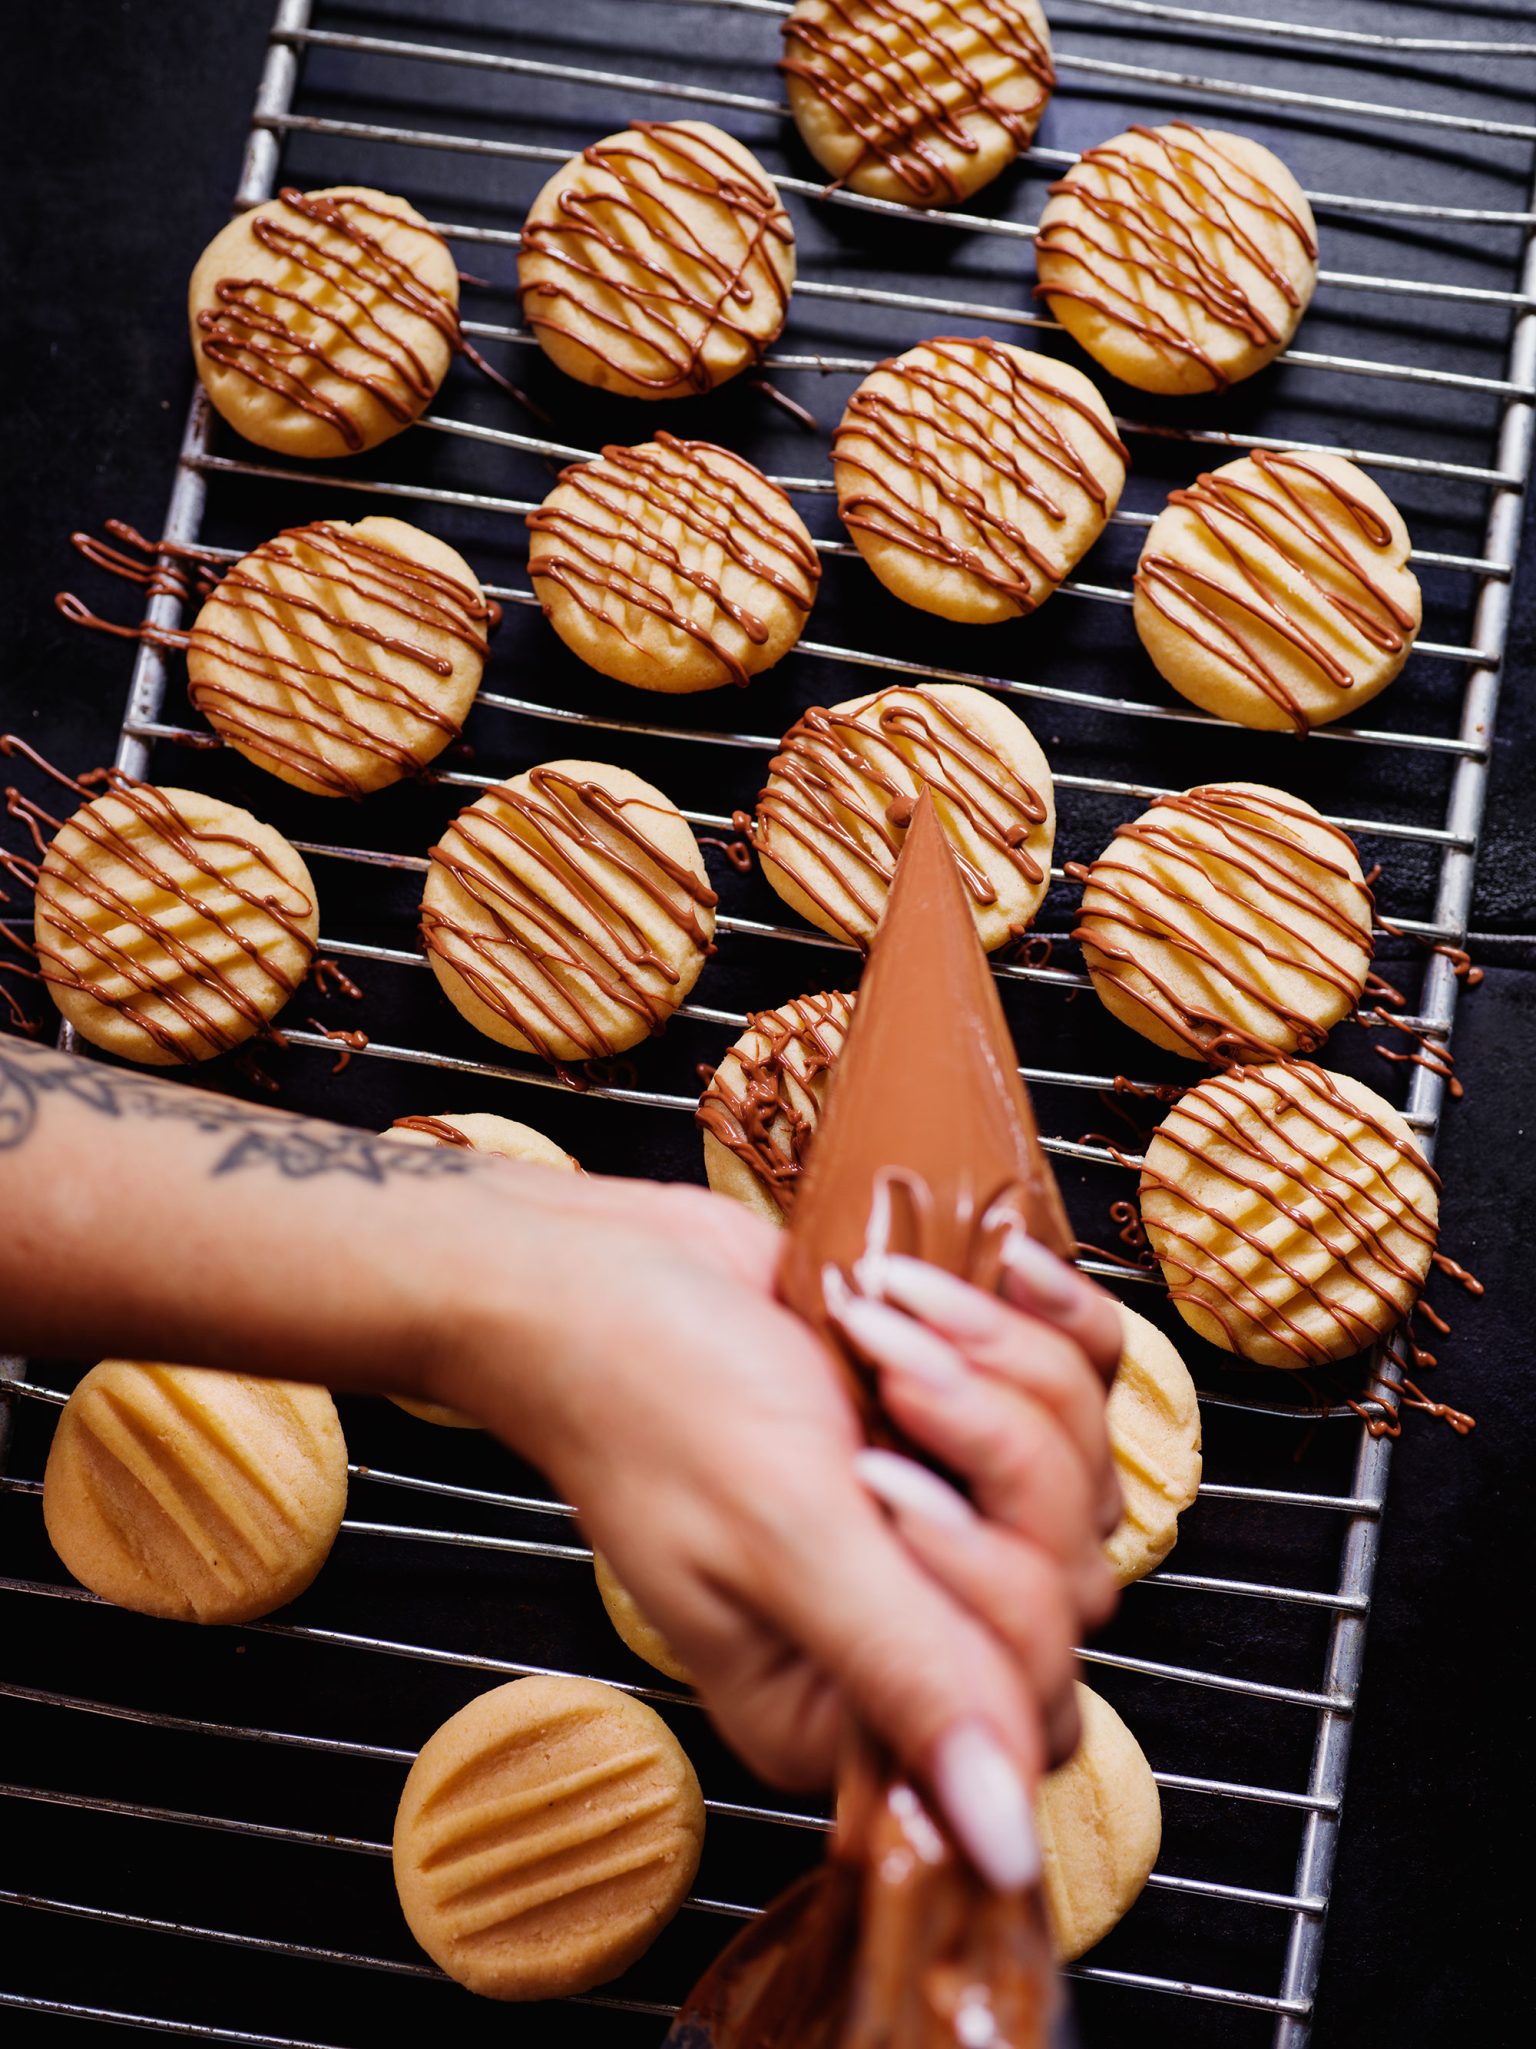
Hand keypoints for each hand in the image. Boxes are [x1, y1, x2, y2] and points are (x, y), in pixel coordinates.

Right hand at [428, 1173, 1120, 1890]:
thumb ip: (906, 1673)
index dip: (986, 1580)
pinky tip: (971, 1274)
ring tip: (879, 1316)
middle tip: (880, 1378)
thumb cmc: (654, 1393)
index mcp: (844, 1708)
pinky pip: (1085, 1383)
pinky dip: (1037, 1313)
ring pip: (1084, 1472)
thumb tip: (1002, 1851)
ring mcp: (948, 1524)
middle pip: (1073, 1580)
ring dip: (992, 1359)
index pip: (1026, 1705)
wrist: (611, 1263)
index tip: (882, 1485)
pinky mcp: (969, 1427)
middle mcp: (908, 1633)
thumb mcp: (780, 1534)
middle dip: (987, 1441)